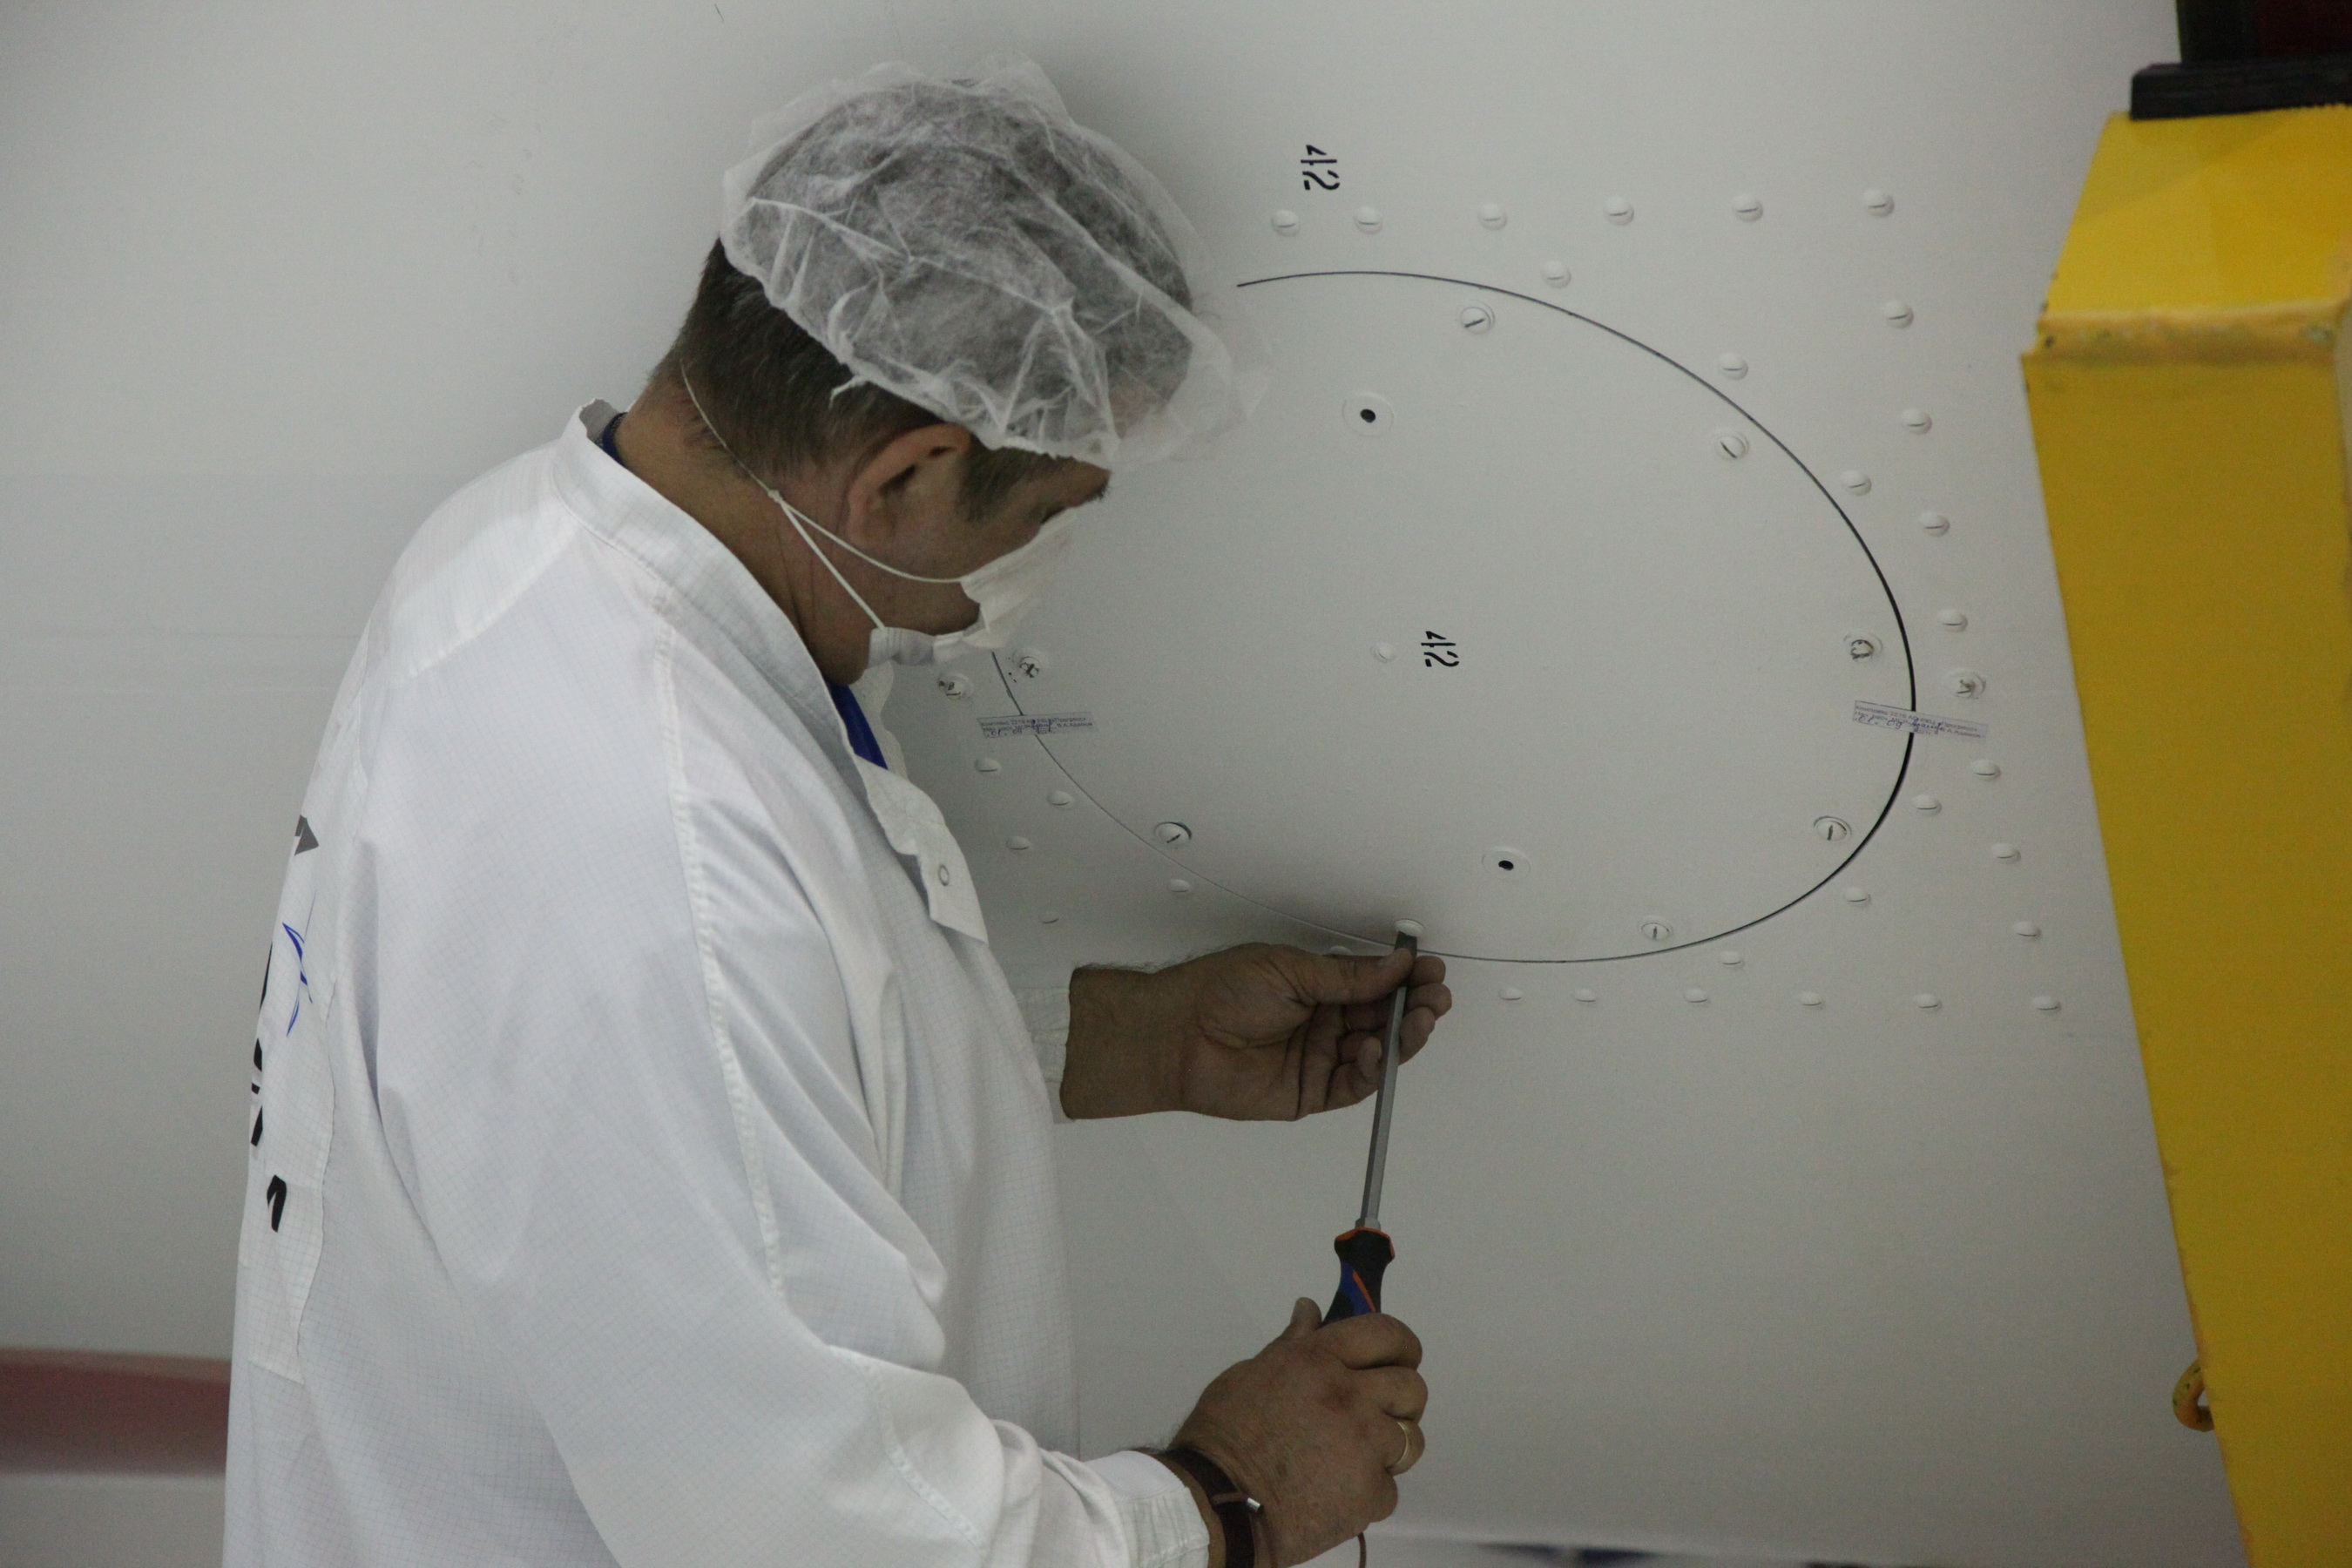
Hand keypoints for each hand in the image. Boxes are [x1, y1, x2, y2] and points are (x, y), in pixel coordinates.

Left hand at [1061, 943, 1450, 1120]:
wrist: (1177, 1035)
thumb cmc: (1218, 992)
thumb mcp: (1290, 969)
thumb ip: (1347, 976)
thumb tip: (1395, 965)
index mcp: (1319, 986)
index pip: (1376, 984)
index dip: (1405, 979)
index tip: (1428, 970)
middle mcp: (1323, 1022)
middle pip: (1384, 1018)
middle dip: (1414, 1006)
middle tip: (1434, 995)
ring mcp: (1319, 1058)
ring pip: (1377, 1052)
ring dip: (1401, 1037)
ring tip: (1416, 1018)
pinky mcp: (1309, 1092)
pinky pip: (1353, 1084)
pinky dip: (1370, 1067)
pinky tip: (1372, 1046)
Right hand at [1165, 1298, 1427, 1567]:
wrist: (1215, 1504)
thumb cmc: (1223, 1435)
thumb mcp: (1250, 1376)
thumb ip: (1291, 1345)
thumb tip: (1310, 1310)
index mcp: (1319, 1361)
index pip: (1386, 1334)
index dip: (1401, 1345)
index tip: (1400, 1358)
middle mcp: (1350, 1397)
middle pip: (1411, 1387)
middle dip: (1400, 1399)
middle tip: (1374, 1414)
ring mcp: (1364, 1446)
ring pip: (1410, 1439)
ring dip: (1388, 1449)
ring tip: (1352, 1459)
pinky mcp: (1369, 1492)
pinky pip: (1389, 1488)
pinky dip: (1368, 1493)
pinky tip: (1335, 1494)